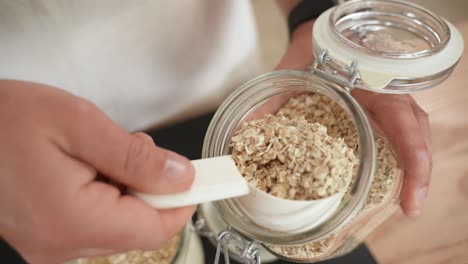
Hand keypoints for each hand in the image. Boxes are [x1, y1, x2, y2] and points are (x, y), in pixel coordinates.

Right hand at [0, 80, 195, 263]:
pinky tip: (88, 166)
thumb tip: (180, 177)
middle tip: (132, 149)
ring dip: (126, 186)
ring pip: (119, 221)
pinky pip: (97, 220)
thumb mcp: (79, 125)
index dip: (184, 202)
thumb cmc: (4, 120)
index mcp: (74, 219)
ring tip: (99, 152)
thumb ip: (134, 157)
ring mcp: (53, 243)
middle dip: (150, 186)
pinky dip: (107, 193)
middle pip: (139, 225)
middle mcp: (63, 243)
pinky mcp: (48, 234)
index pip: (155, 228)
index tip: (202, 177)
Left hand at [274, 21, 431, 216]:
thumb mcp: (288, 74)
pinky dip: (400, 158)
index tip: (411, 187)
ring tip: (408, 201)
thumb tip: (244, 137)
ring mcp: (385, 102)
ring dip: (412, 168)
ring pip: (412, 134)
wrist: (316, 37)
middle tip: (412, 207)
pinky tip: (392, 182)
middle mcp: (383, 93)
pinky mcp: (378, 112)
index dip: (411, 153)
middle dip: (417, 171)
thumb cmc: (308, 52)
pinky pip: (398, 134)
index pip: (400, 116)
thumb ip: (268, 103)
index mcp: (367, 81)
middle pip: (415, 131)